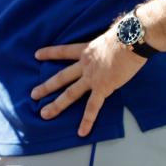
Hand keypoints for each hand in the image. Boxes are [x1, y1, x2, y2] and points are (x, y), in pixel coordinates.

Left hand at [31, 32, 146, 136]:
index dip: (50, 53)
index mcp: (86, 50)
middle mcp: (85, 64)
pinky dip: (87, 121)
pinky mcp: (103, 88)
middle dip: (46, 86)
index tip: (37, 55)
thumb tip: (113, 37)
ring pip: (70, 93)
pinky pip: (93, 107)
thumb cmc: (126, 34)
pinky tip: (82, 132)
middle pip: (61, 77)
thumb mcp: (110, 34)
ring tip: (44, 114)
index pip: (64, 51)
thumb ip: (106, 42)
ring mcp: (92, 77)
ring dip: (56, 105)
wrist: (131, 40)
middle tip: (33, 94)